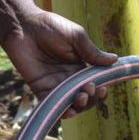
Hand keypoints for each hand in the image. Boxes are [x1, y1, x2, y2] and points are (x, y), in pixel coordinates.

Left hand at [0, 10, 117, 117]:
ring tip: (80, 97)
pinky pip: (53, 106)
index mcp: (80, 65)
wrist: (23, 27)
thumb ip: (92, 51)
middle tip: (90, 88)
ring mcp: (56, 85)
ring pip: (72, 104)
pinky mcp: (41, 90)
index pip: (95, 81)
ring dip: (80, 105)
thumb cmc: (50, 27)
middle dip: (92, 97)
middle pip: (86, 96)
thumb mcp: (75, 36)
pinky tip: (69, 111)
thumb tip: (115, 60)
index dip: (101, 88)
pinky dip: (62, 112)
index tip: (103, 87)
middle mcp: (69, 78)